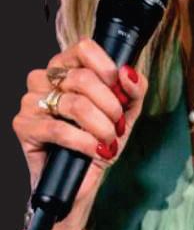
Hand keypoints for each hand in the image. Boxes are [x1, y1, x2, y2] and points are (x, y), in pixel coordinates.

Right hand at [12, 37, 148, 215]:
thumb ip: (134, 90)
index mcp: (66, 67)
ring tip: (107, 140)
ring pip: (75, 104)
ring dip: (101, 127)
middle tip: (116, 126)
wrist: (80, 180)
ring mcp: (31, 101)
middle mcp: (44, 79)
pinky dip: (85, 142)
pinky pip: (60, 129)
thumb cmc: (98, 142)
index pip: (84, 48)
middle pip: (83, 78)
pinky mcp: (23, 126)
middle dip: (110, 106)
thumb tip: (128, 73)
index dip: (107, 69)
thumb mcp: (125, 114)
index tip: (119, 91)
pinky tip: (95, 150)